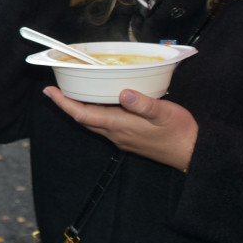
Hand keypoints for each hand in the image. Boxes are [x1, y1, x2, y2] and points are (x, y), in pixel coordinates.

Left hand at [43, 86, 196, 171]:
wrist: (192, 153)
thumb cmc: (179, 132)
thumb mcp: (164, 113)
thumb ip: (143, 103)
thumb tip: (123, 92)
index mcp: (119, 125)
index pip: (82, 114)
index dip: (63, 103)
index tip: (49, 91)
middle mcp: (115, 134)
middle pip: (83, 119)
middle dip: (67, 105)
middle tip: (56, 89)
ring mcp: (121, 138)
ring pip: (93, 122)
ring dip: (80, 109)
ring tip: (73, 92)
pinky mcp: (129, 139)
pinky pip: (104, 125)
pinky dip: (95, 113)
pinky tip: (100, 102)